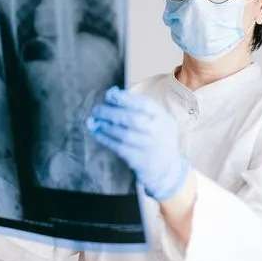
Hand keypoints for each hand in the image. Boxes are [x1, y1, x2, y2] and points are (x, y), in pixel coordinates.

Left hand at [86, 86, 188, 200]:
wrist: (167, 167)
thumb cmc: (157, 136)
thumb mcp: (158, 118)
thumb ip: (139, 106)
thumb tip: (112, 93)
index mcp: (163, 117)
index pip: (144, 104)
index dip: (125, 98)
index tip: (109, 94)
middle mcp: (157, 132)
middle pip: (131, 119)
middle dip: (110, 112)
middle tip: (96, 109)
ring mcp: (148, 147)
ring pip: (123, 134)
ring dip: (105, 126)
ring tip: (94, 120)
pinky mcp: (139, 160)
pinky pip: (119, 147)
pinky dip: (106, 139)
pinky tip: (97, 133)